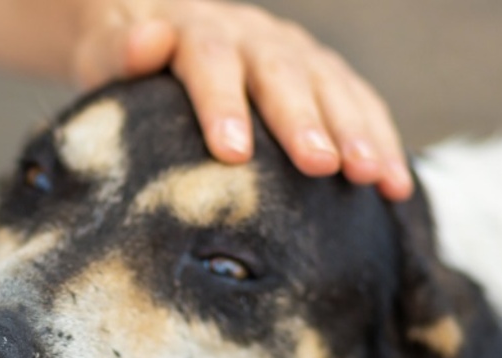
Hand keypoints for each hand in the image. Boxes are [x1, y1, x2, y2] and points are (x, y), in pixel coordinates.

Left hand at [72, 0, 412, 200]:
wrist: (156, 30)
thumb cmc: (125, 58)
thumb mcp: (108, 51)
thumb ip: (123, 52)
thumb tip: (146, 40)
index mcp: (197, 29)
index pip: (211, 60)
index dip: (223, 104)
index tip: (233, 152)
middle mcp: (252, 35)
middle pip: (282, 73)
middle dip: (305, 120)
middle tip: (320, 166)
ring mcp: (292, 50)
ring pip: (330, 85)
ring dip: (355, 131)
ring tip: (372, 177)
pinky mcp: (319, 72)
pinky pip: (357, 101)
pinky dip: (379, 139)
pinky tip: (394, 184)